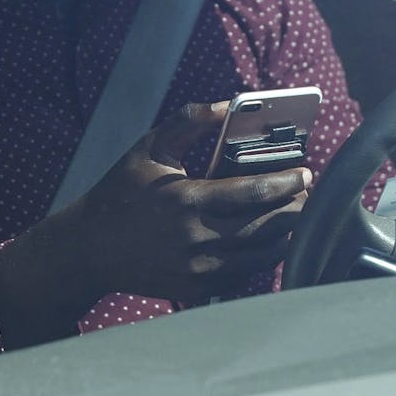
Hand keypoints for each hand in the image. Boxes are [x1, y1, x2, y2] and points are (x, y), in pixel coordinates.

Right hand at [70, 101, 311, 301]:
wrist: (88, 248)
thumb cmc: (121, 192)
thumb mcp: (149, 149)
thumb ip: (188, 122)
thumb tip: (226, 106)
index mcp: (187, 199)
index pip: (253, 192)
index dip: (286, 182)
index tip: (304, 172)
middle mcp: (196, 238)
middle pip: (266, 226)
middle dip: (295, 209)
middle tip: (306, 194)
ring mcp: (198, 269)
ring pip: (262, 256)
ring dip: (284, 235)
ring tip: (292, 216)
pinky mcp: (197, 290)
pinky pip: (244, 275)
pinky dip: (260, 257)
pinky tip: (264, 239)